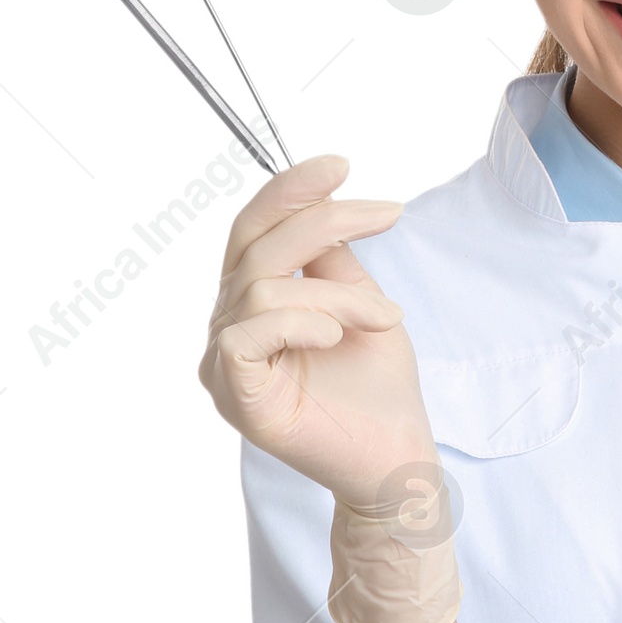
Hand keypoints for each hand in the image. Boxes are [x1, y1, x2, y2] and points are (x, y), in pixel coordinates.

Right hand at [199, 155, 431, 505]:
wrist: (396, 457)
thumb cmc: (379, 387)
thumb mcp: (360, 301)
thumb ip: (329, 259)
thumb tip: (321, 205)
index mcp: (254, 300)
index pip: (254, 229)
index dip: (289, 191)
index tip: (340, 165)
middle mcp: (230, 326)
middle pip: (255, 245)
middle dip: (324, 219)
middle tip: (387, 214)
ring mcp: (225, 364)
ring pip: (264, 288)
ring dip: (337, 294)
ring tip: (385, 318)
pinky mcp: (234, 396)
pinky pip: (247, 334)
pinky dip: (299, 322)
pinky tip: (335, 337)